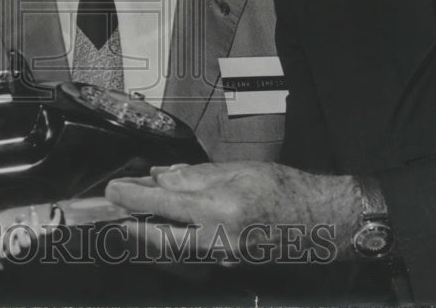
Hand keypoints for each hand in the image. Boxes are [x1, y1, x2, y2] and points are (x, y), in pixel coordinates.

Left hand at [105, 162, 360, 264]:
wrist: (321, 221)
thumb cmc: (283, 188)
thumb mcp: (238, 170)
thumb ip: (196, 176)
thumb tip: (162, 178)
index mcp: (220, 208)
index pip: (165, 203)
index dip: (135, 196)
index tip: (114, 189)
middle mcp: (219, 239)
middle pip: (162, 241)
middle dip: (133, 229)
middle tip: (114, 212)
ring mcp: (224, 258)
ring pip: (175, 251)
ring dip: (151, 235)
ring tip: (136, 215)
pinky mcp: (230, 264)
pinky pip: (193, 253)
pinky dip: (175, 239)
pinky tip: (168, 225)